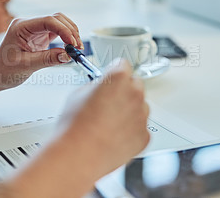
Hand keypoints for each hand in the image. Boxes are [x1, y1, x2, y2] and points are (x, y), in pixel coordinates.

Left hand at [0, 13, 82, 95]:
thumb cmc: (3, 70)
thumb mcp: (25, 66)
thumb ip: (47, 59)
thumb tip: (67, 55)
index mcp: (21, 26)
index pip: (48, 21)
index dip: (64, 30)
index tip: (73, 44)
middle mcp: (28, 24)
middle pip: (56, 18)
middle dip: (70, 31)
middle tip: (78, 48)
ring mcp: (34, 29)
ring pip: (59, 23)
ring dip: (70, 33)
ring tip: (76, 49)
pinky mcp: (39, 36)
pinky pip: (57, 32)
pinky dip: (66, 38)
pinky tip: (70, 48)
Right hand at [0, 60, 149, 196]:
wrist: (79, 155)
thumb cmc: (75, 126)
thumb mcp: (78, 93)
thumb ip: (95, 86)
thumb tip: (99, 88)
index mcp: (118, 78)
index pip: (122, 65)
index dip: (113, 72)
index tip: (110, 78)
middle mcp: (135, 94)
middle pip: (135, 84)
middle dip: (124, 90)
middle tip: (108, 102)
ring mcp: (142, 115)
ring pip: (140, 106)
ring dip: (128, 110)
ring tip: (108, 122)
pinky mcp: (144, 136)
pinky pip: (140, 127)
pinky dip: (130, 130)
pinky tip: (113, 135)